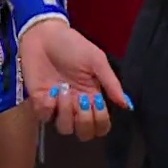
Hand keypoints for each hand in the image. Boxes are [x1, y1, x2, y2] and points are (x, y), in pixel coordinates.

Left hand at [19, 19, 128, 139]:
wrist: (44, 34)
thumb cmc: (72, 45)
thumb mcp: (96, 60)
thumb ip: (111, 83)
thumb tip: (127, 104)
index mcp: (92, 97)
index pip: (101, 125)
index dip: (100, 121)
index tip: (97, 102)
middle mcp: (76, 106)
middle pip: (84, 133)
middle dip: (84, 121)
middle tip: (81, 100)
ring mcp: (57, 106)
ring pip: (64, 129)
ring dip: (66, 112)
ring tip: (63, 89)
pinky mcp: (39, 102)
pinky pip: (45, 117)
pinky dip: (49, 106)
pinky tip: (50, 89)